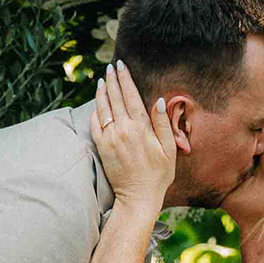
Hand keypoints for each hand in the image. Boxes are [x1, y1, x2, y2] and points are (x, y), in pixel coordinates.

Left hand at [91, 60, 176, 216]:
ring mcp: (109, 138)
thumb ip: (163, 124)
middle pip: (115, 97)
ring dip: (102, 92)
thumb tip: (159, 101)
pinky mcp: (101, 148)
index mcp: (140, 127)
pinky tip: (96, 104)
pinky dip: (95, 111)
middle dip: (112, 79)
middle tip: (110, 67)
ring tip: (102, 80)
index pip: (131, 95)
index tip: (121, 65)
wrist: (138, 196)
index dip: (125, 78)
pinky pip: (95, 124)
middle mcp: (122, 130)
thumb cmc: (158, 174)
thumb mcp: (168, 149)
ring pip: (102, 108)